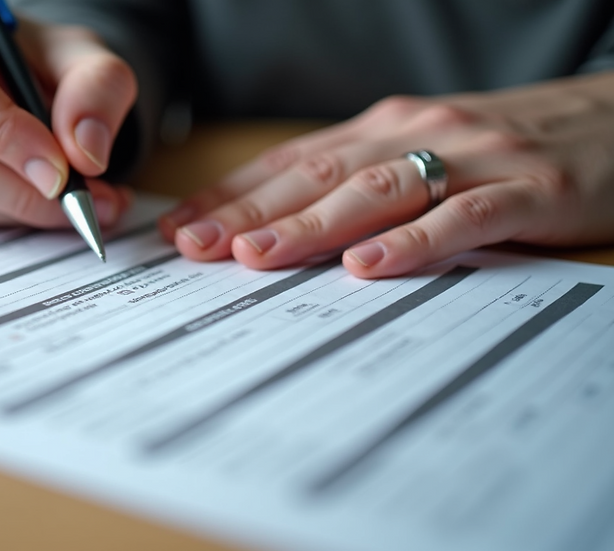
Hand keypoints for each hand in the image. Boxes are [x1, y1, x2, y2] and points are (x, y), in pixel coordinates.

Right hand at [0, 0, 135, 227]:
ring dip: (15, 209)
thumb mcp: (82, 56)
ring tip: (76, 201)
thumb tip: (86, 152)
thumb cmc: (35, 60)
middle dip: (16, 187)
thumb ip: (98, 89)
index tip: (58, 168)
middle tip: (81, 199)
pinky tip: (36, 201)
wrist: (15, 81)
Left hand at [159, 72, 613, 277]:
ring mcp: (473, 158)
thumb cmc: (507, 147)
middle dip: (249, 212)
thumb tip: (280, 226)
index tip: (180, 231)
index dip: (231, 196)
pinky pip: (463, 217)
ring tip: (256, 256)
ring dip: (311, 225)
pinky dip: (413, 241)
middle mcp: (414, 134)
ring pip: (376, 190)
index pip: (290, 164)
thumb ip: (360, 182)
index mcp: (382, 129)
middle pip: (317, 176)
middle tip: (193, 247)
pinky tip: (368, 266)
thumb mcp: (422, 154)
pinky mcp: (530, 189)